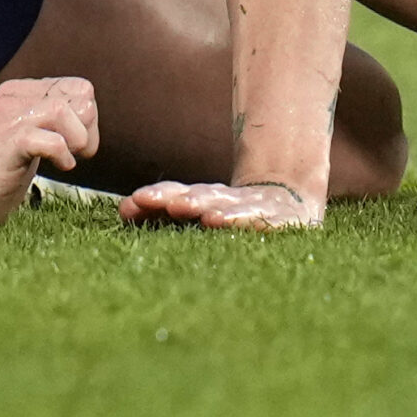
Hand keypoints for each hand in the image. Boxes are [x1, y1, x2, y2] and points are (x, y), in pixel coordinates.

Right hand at [0, 77, 100, 224]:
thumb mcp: (28, 135)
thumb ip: (50, 118)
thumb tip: (88, 110)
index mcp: (17, 92)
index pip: (78, 88)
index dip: (88, 119)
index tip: (78, 146)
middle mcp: (8, 100)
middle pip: (77, 96)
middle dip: (88, 129)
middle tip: (76, 154)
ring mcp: (3, 121)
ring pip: (62, 110)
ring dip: (78, 140)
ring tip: (68, 160)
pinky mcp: (4, 148)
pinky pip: (48, 139)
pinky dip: (63, 155)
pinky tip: (60, 168)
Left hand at [117, 180, 322, 231]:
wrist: (293, 198)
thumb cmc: (236, 212)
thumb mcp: (201, 210)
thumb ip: (163, 209)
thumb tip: (123, 210)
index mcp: (206, 198)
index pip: (178, 193)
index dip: (158, 196)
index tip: (134, 202)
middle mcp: (228, 199)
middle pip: (203, 195)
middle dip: (182, 199)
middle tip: (163, 204)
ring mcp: (255, 207)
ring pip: (231, 205)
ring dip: (211, 206)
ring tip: (200, 214)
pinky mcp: (283, 220)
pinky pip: (264, 221)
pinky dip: (248, 220)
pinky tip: (234, 224)